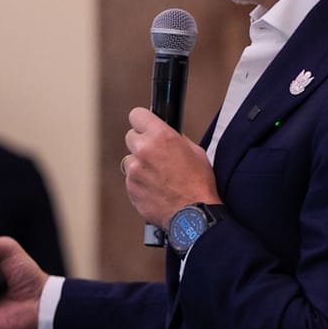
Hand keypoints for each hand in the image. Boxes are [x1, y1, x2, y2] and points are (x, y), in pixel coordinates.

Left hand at [123, 108, 217, 230]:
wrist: (192, 213)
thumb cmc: (198, 184)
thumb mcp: (195, 151)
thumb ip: (175, 139)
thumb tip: (165, 135)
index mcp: (161, 136)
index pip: (136, 115)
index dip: (142, 121)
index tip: (144, 125)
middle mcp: (143, 150)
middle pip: (130, 137)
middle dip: (141, 143)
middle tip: (155, 154)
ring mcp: (134, 170)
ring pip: (130, 160)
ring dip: (140, 165)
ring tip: (158, 175)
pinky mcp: (130, 187)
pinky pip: (130, 178)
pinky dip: (139, 181)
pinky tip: (155, 187)